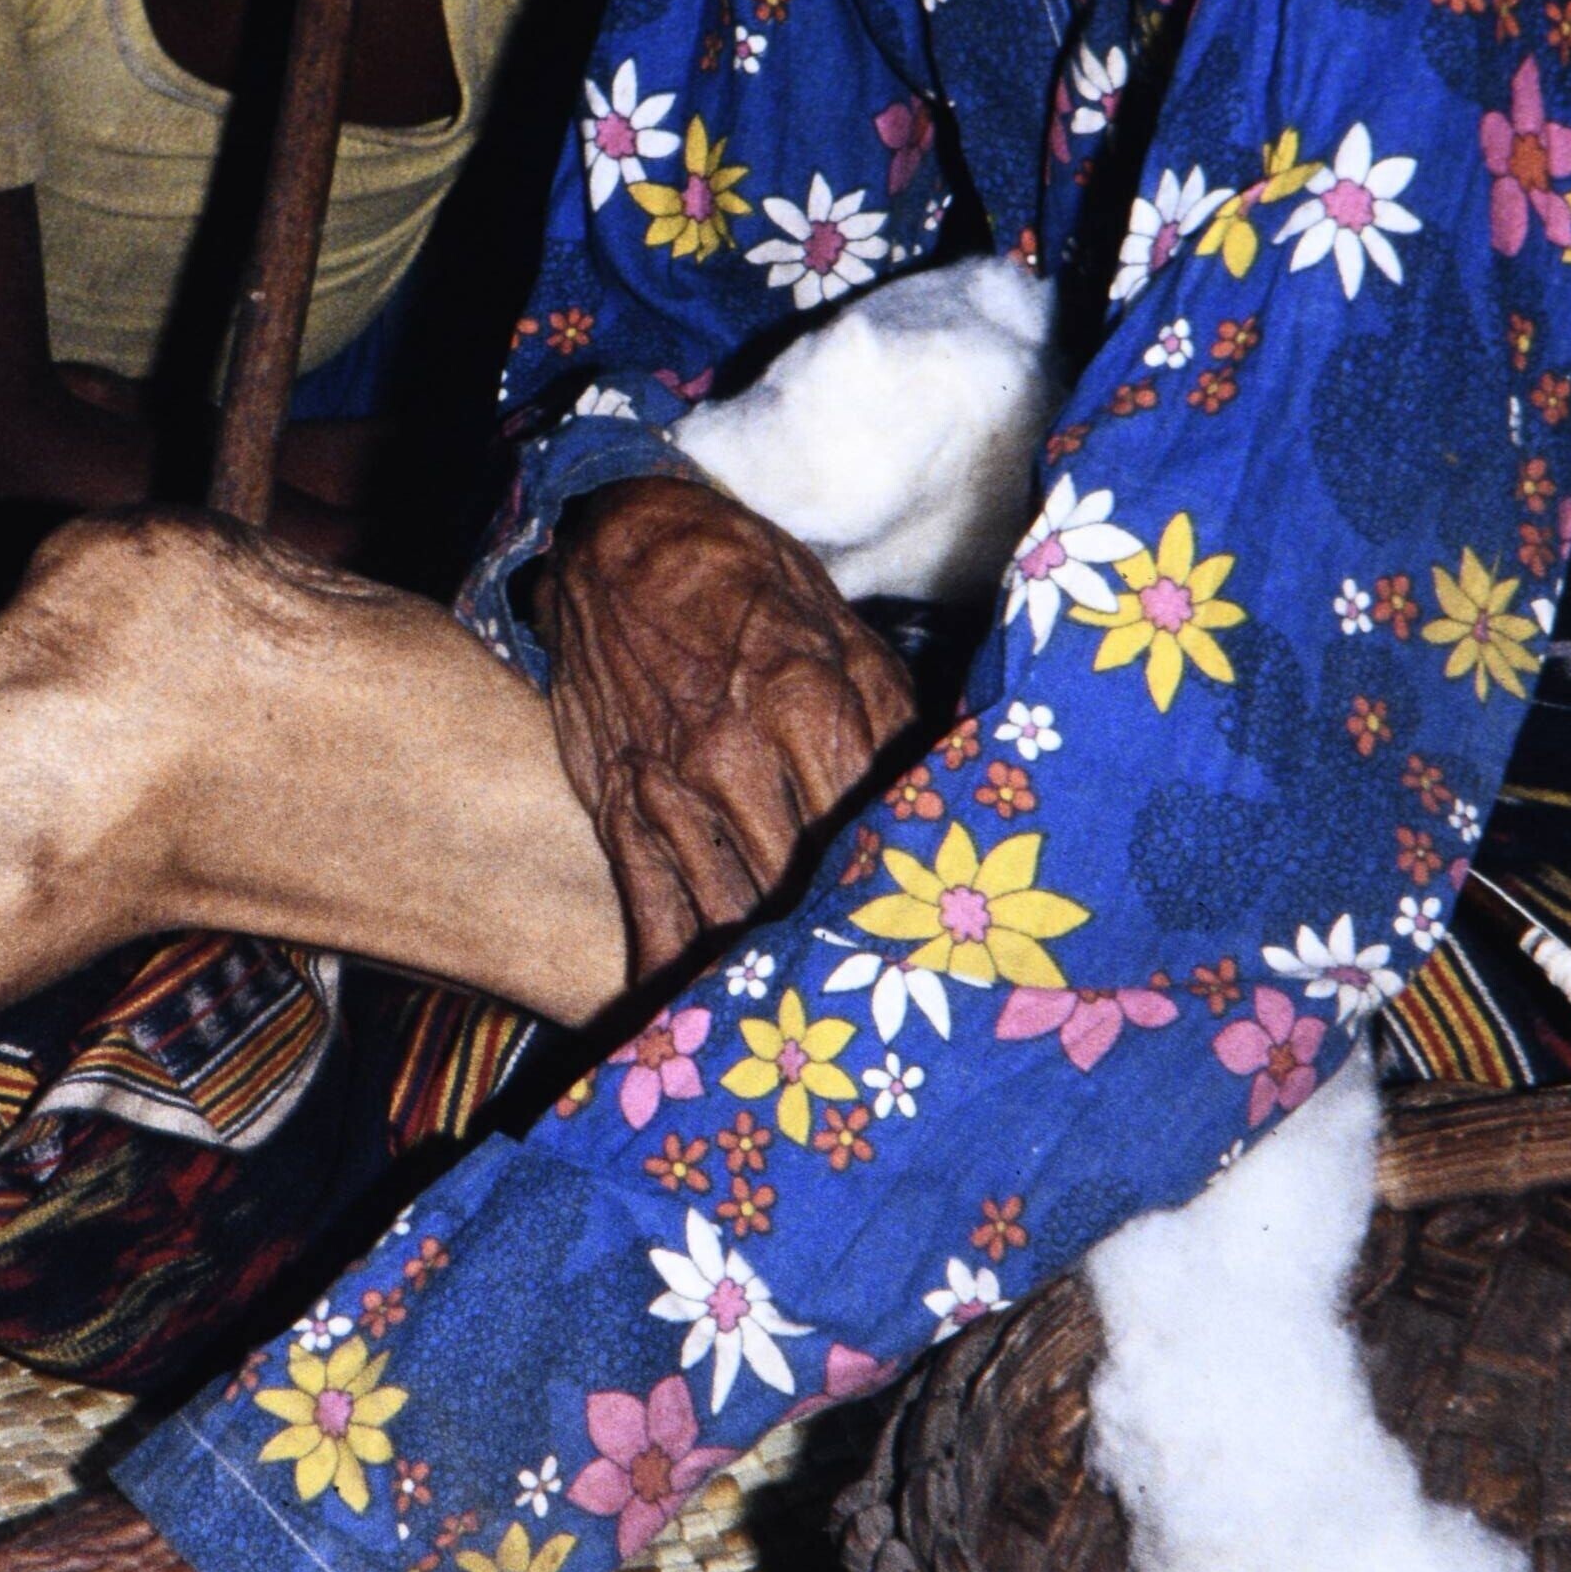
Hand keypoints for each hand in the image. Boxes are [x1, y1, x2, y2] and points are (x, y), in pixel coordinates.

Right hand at [537, 473, 914, 979]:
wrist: (621, 545)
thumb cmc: (746, 584)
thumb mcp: (839, 628)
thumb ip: (890, 714)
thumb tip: (949, 784)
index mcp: (808, 702)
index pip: (872, 823)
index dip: (903, 885)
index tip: (935, 936)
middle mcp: (736, 756)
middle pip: (804, 880)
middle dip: (842, 941)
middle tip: (885, 998)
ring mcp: (672, 788)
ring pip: (731, 907)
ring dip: (767, 970)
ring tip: (812, 1027)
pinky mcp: (621, 805)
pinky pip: (648, 903)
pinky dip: (670, 970)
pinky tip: (693, 1021)